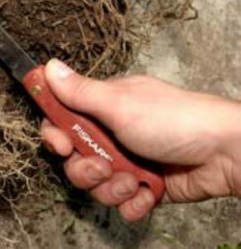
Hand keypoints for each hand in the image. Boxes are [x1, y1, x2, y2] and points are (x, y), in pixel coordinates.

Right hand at [41, 59, 240, 221]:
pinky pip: (121, 204)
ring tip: (136, 180)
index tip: (62, 145)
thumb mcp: (119, 103)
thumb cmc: (174, 119)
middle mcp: (111, 134)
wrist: (225, 153)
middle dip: (86, 169)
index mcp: (102, 107)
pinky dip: (134, 202)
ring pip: (96, 185)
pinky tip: (150, 192)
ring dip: (113, 188)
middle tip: (104, 166)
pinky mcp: (143, 186)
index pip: (62, 121)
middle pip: (74, 160)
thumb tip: (48, 67)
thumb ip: (79, 91)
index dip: (56, 137)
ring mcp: (127, 161)